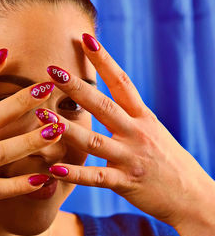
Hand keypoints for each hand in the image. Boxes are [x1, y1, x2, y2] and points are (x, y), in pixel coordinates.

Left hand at [43, 34, 214, 235]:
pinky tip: (53, 169)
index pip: (122, 82)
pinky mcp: (126, 183)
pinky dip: (74, 174)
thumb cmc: (167, 160)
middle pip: (104, 105)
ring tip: (41, 116)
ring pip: (94, 141)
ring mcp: (131, 158)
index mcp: (142, 117)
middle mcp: (137, 133)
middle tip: (52, 71)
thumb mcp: (151, 130)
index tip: (86, 39)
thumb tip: (101, 97)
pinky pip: (96, 178)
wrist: (193, 196)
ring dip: (66, 129)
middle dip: (77, 88)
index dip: (104, 60)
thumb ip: (127, 114)